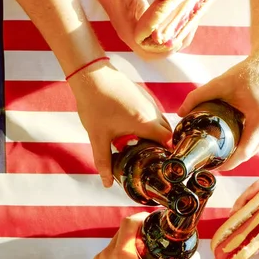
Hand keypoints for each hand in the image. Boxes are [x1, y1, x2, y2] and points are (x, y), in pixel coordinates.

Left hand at [68, 62, 171, 186]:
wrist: (90, 75)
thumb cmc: (94, 105)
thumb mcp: (98, 137)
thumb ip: (104, 161)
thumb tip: (106, 183)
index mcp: (145, 123)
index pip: (168, 141)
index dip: (168, 154)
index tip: (163, 166)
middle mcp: (152, 111)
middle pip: (167, 132)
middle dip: (162, 146)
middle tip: (153, 161)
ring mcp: (149, 100)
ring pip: (161, 121)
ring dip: (156, 134)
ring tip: (144, 148)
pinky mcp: (143, 94)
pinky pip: (153, 112)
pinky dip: (150, 123)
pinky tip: (135, 130)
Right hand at [87, 0, 195, 59]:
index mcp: (128, 31)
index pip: (147, 52)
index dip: (164, 50)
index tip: (179, 37)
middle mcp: (132, 36)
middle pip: (154, 54)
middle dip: (173, 47)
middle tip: (189, 30)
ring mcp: (136, 32)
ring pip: (157, 46)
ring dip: (173, 39)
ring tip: (189, 23)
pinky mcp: (141, 26)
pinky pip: (157, 35)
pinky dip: (170, 30)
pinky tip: (181, 17)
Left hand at [92, 212, 200, 258]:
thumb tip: (195, 256)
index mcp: (122, 256)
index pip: (129, 222)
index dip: (143, 216)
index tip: (155, 220)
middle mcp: (107, 255)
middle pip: (124, 230)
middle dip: (140, 229)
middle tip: (156, 236)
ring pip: (117, 239)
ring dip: (131, 240)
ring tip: (148, 249)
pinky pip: (111, 251)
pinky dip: (123, 251)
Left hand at [177, 57, 258, 170]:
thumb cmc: (248, 72)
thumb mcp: (219, 83)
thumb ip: (196, 97)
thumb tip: (179, 113)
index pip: (243, 153)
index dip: (227, 164)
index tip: (211, 168)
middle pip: (249, 153)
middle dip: (230, 160)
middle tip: (210, 162)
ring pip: (255, 149)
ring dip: (239, 152)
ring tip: (218, 154)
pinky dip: (247, 143)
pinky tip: (231, 142)